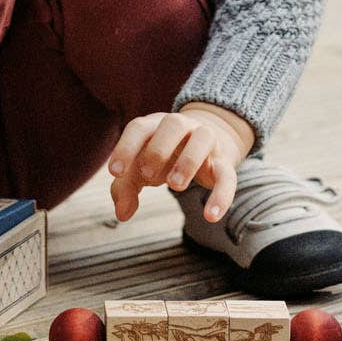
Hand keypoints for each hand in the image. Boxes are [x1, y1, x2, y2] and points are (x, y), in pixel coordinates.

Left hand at [107, 102, 255, 223]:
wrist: (206, 143)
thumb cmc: (163, 157)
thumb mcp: (141, 169)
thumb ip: (126, 188)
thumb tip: (122, 214)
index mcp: (155, 125)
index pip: (139, 128)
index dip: (125, 147)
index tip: (115, 172)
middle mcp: (182, 127)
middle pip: (172, 124)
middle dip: (158, 148)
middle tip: (147, 174)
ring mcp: (205, 141)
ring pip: (202, 139)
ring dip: (188, 161)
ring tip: (175, 187)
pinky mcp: (224, 162)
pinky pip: (227, 175)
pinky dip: (221, 195)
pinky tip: (211, 216)